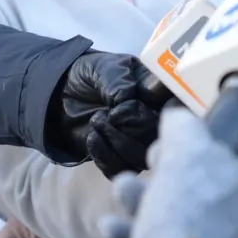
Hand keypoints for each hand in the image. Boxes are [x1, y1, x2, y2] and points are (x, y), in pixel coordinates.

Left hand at [47, 52, 173, 177]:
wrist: (63, 94)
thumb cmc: (91, 75)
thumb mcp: (102, 67)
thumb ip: (116, 78)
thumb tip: (127, 97)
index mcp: (158, 94)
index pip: (174, 110)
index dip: (153, 111)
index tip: (128, 105)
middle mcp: (155, 121)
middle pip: (158, 138)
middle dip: (129, 127)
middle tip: (107, 113)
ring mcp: (139, 143)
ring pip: (140, 158)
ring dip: (114, 141)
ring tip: (96, 121)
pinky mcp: (120, 160)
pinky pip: (119, 170)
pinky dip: (102, 154)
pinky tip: (92, 137)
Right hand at [101, 108, 237, 237]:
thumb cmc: (194, 210)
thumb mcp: (186, 151)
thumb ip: (183, 127)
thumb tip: (178, 119)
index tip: (225, 122)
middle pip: (218, 181)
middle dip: (176, 166)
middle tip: (156, 158)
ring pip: (187, 213)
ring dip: (147, 198)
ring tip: (124, 188)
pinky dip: (139, 233)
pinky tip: (112, 226)